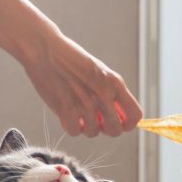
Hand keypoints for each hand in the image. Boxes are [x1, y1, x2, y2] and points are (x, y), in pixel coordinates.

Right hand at [21, 29, 142, 137]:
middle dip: (106, 129)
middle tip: (97, 121)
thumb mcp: (99, 71)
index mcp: (115, 83)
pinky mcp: (66, 110)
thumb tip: (120, 116)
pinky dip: (71, 126)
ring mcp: (85, 103)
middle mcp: (103, 94)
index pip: (135, 115)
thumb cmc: (71, 59)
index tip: (119, 122)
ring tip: (78, 113)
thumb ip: (111, 92)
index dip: (127, 123)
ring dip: (86, 127)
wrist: (45, 50)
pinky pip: (75, 131)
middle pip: (115, 130)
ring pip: (93, 132)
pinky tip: (67, 115)